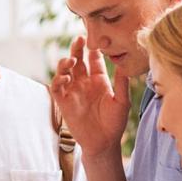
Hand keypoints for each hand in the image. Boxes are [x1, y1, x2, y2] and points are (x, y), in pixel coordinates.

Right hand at [50, 36, 130, 157]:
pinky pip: (57, 87)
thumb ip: (122, 84)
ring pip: (64, 71)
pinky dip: (59, 80)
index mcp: (99, 80)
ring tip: (71, 60)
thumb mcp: (122, 102)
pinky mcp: (64, 102)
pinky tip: (66, 77)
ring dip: (65, 63)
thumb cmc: (115, 123)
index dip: (93, 49)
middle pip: (78, 60)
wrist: (103, 143)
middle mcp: (84, 83)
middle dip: (76, 49)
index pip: (94, 60)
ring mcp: (73, 92)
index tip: (95, 38)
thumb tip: (124, 65)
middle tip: (79, 39)